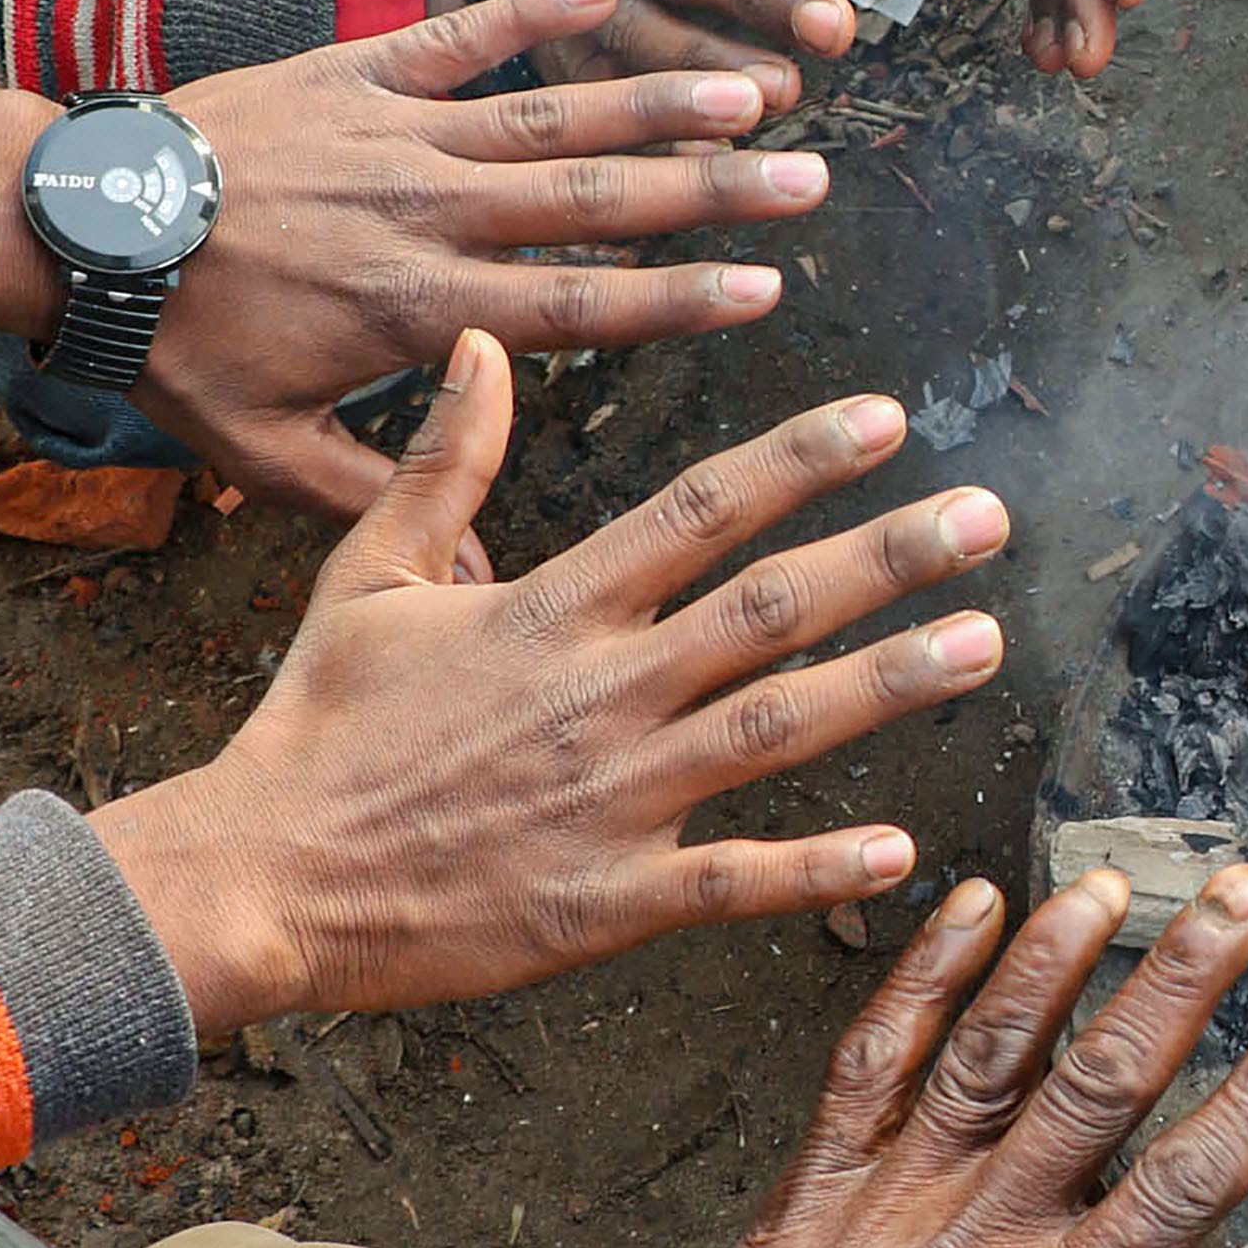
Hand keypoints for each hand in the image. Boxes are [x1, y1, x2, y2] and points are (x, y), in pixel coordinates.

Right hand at [86, 340, 1004, 1038]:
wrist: (260, 877)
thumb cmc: (315, 726)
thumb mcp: (368, 575)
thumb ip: (445, 462)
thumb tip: (479, 346)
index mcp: (551, 609)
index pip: (698, 511)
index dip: (799, 459)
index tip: (886, 418)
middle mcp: (601, 691)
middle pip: (770, 608)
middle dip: (888, 556)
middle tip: (988, 518)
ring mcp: (613, 797)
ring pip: (778, 727)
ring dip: (889, 683)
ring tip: (982, 642)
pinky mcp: (607, 900)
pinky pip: (733, 881)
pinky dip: (818, 866)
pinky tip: (904, 847)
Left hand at [109, 0, 808, 516]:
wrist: (73, 229)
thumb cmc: (171, 349)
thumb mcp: (265, 454)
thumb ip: (386, 506)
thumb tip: (486, 583)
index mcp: (416, 309)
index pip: (575, 308)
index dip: (677, 298)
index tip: (767, 288)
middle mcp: (425, 212)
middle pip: (595, 204)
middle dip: (711, 194)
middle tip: (807, 182)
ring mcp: (393, 131)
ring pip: (550, 117)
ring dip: (655, 101)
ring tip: (752, 91)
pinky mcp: (353, 72)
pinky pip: (460, 36)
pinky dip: (535, 11)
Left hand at [648, 869, 1247, 1247]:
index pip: (1182, 1186)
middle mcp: (976, 1241)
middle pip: (1100, 1083)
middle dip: (1182, 979)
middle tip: (1245, 897)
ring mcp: (890, 1199)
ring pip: (991, 1049)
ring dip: (1058, 955)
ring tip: (1118, 882)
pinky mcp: (817, 1183)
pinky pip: (873, 1058)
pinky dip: (921, 975)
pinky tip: (968, 904)